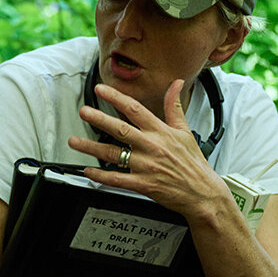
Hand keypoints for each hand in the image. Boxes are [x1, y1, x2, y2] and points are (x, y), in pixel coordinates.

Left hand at [67, 80, 230, 218]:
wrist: (203, 193)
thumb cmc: (193, 163)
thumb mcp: (185, 131)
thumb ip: (174, 106)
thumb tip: (176, 84)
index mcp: (161, 132)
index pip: (135, 109)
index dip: (116, 98)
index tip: (101, 90)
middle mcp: (152, 146)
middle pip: (121, 129)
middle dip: (99, 119)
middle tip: (84, 111)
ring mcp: (146, 166)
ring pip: (114, 154)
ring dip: (92, 147)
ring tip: (75, 142)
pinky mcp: (144, 184)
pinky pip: (118, 179)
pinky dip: (101, 175)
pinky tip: (88, 170)